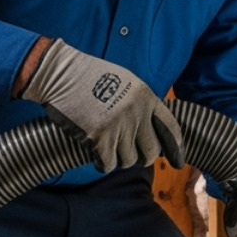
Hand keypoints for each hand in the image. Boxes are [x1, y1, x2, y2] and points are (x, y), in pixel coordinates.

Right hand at [20, 40, 183, 171]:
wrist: (59, 73)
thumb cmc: (86, 76)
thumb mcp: (123, 81)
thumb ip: (139, 103)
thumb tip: (149, 129)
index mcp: (145, 96)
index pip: (170, 128)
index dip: (175, 148)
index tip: (178, 162)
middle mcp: (136, 112)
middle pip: (151, 151)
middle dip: (141, 157)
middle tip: (130, 155)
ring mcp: (119, 125)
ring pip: (129, 160)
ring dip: (118, 158)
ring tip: (107, 147)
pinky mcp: (99, 137)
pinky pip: (109, 163)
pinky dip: (102, 163)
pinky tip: (95, 155)